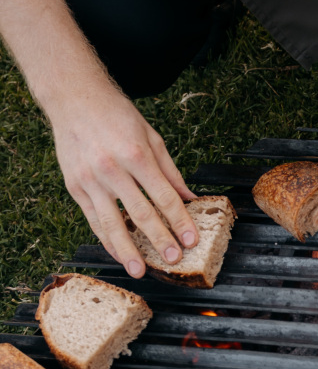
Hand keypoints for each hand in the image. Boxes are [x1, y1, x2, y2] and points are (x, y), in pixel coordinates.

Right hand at [50, 84, 196, 277]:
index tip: (191, 239)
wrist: (74, 99)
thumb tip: (190, 198)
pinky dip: (106, 238)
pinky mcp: (74, 186)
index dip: (180, 221)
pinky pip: (93, 219)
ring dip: (127, 250)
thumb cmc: (117, 115)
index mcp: (136, 155)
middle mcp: (112, 169)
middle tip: (173, 259)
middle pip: (140, 212)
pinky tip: (118, 252)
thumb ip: (171, 171)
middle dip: (159, 239)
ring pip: (112, 222)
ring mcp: (90, 180)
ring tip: (140, 269)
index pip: (164, 196)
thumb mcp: (152, 136)